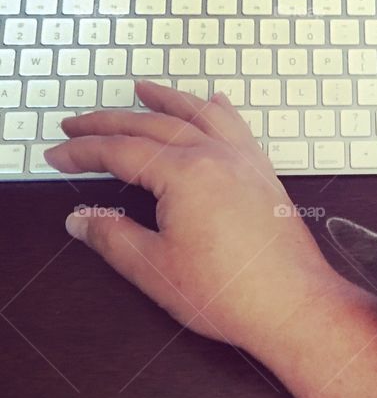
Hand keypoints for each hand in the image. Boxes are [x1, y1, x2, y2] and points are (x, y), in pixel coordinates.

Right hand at [45, 81, 332, 358]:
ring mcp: (247, 165)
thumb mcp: (155, 269)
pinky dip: (220, 113)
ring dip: (167, 100)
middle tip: (78, 123)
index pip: (121, 151)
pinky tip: (217, 104)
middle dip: (110, 122)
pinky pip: (239, 131)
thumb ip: (113, 238)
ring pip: (200, 116)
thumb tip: (83, 219)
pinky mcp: (266, 180)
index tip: (59, 155)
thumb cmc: (234, 293)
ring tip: (143, 90)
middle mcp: (218, 158)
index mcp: (186, 174)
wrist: (296, 307)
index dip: (83, 152)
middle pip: (155, 124)